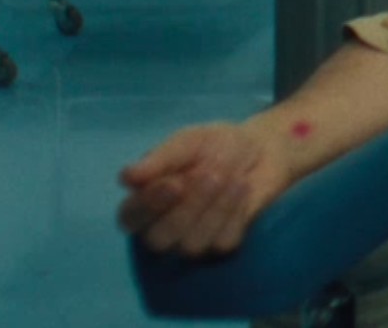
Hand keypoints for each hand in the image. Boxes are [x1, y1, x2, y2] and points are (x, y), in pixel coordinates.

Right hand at [118, 121, 293, 256]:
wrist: (261, 149)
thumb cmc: (214, 145)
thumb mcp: (188, 142)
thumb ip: (160, 160)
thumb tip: (126, 177)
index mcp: (144, 201)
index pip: (131, 217)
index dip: (148, 205)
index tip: (173, 183)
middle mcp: (162, 227)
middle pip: (158, 239)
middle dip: (187, 209)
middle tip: (211, 176)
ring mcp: (191, 241)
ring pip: (191, 245)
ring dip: (214, 210)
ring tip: (233, 178)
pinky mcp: (222, 245)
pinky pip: (222, 243)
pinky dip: (235, 214)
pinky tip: (243, 188)